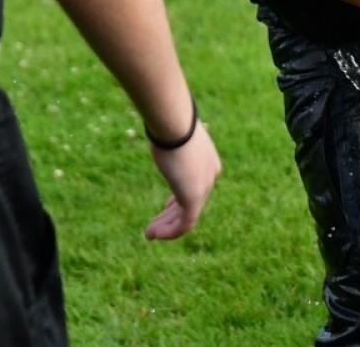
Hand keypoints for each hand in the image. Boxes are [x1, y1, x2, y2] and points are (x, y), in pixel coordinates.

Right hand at [144, 122, 221, 240]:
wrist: (174, 124)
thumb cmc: (169, 125)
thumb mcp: (171, 136)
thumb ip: (170, 142)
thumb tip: (160, 132)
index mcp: (208, 162)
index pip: (195, 187)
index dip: (180, 199)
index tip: (166, 205)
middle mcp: (210, 176)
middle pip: (190, 202)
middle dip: (170, 216)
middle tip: (153, 227)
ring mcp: (204, 187)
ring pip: (187, 216)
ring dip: (167, 227)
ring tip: (149, 235)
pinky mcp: (194, 197)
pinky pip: (185, 223)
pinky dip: (170, 231)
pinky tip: (156, 234)